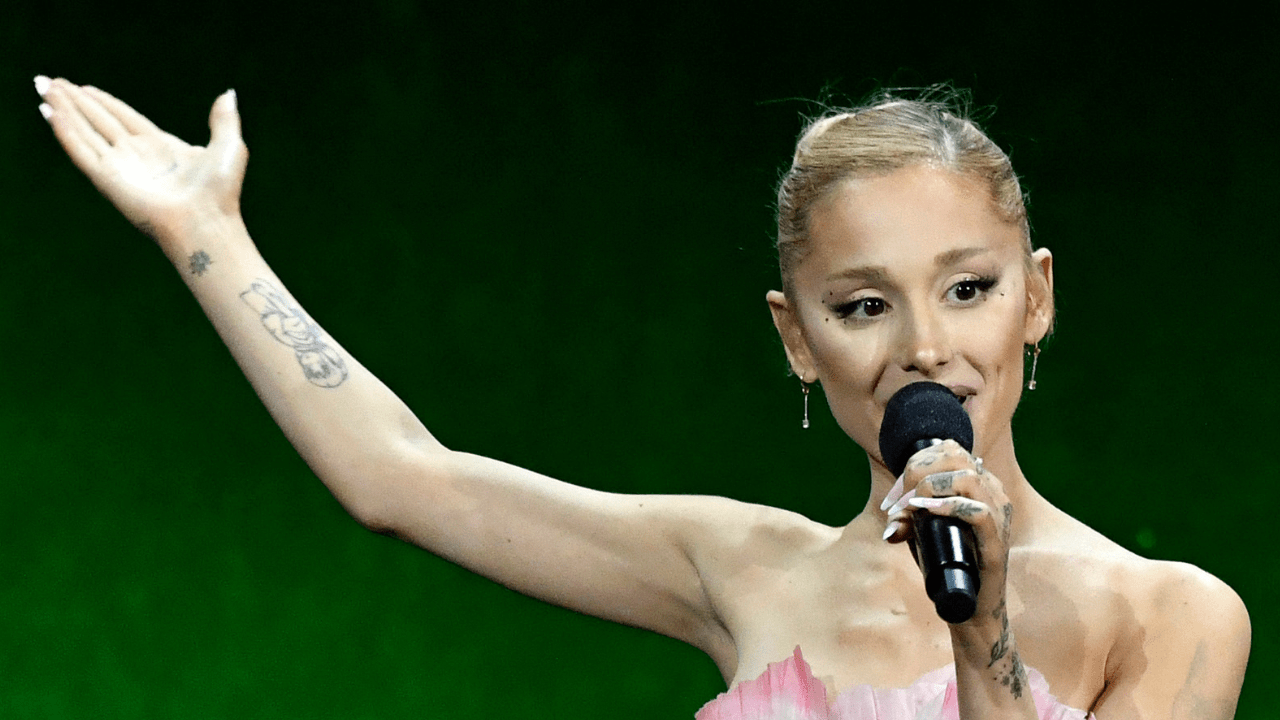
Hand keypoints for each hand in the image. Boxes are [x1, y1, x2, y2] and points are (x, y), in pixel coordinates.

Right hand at [36, 76, 247, 247]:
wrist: (207, 222)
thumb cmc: (220, 192)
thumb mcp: (229, 146)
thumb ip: (224, 119)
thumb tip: (227, 94)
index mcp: (161, 147)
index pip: (124, 118)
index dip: (103, 102)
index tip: (83, 88)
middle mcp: (136, 156)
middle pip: (99, 121)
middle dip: (75, 101)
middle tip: (51, 81)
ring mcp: (120, 168)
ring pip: (84, 132)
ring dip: (64, 110)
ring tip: (44, 89)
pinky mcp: (107, 180)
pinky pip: (80, 150)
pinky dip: (65, 131)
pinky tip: (50, 113)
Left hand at [880, 440, 1013, 623]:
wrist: (969, 605)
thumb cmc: (948, 564)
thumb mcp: (923, 533)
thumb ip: (908, 517)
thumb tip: (890, 519)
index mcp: (980, 483)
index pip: (950, 449)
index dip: (916, 462)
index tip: (895, 494)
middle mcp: (993, 493)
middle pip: (956, 456)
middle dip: (917, 471)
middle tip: (898, 501)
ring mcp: (999, 516)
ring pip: (967, 477)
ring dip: (928, 487)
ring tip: (910, 507)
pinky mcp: (996, 541)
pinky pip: (978, 512)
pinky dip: (948, 507)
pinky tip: (926, 512)